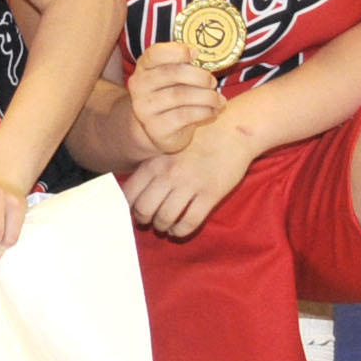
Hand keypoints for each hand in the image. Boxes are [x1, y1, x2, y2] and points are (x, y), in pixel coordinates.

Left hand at [121, 117, 258, 240]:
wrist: (231, 129)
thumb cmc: (197, 139)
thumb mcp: (166, 147)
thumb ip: (150, 166)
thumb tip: (134, 191)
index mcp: (153, 162)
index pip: (129, 194)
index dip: (129, 208)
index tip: (134, 211)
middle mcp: (168, 174)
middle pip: (144, 209)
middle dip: (144, 220)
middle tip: (148, 221)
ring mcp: (189, 184)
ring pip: (165, 218)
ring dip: (162, 227)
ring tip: (164, 226)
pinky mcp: (210, 194)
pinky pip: (190, 221)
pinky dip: (180, 231)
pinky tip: (178, 230)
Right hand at [123, 36, 223, 157]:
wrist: (159, 129)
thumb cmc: (173, 96)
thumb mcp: (173, 77)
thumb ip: (184, 65)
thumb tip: (206, 55)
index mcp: (144, 67)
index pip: (155, 54)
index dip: (177, 51)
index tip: (195, 53)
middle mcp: (139, 86)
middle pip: (172, 74)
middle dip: (200, 76)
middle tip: (213, 81)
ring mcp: (144, 108)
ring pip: (181, 96)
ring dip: (207, 96)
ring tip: (218, 99)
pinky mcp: (156, 127)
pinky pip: (185, 115)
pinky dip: (205, 111)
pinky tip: (213, 111)